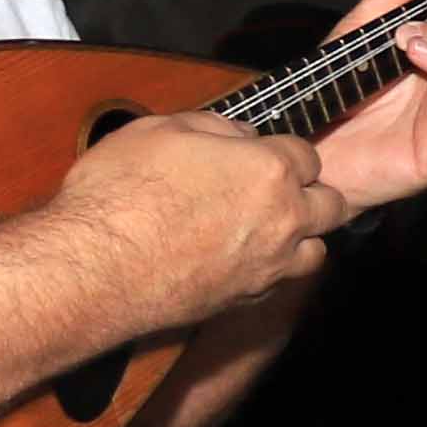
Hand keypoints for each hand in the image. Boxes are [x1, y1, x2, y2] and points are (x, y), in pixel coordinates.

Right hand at [57, 105, 342, 327]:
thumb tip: (237, 135)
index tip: (265, 155)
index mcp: (269, 171)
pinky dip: (271, 270)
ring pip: (315, 252)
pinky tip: (240, 259)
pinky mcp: (245, 300)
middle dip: (310, 194)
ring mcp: (268, 266)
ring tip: (268, 229)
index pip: (308, 156)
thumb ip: (212, 126)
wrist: (96, 268)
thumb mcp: (159, 129)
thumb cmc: (121, 193)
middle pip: (330, 205)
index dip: (284, 152)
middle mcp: (283, 221)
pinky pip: (279, 282)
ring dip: (301, 238)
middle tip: (277, 191)